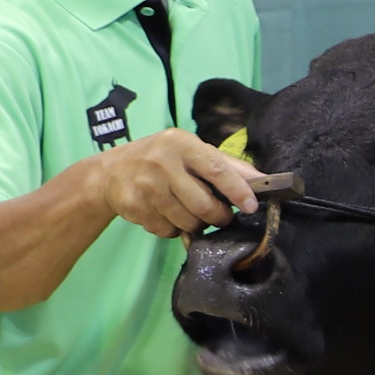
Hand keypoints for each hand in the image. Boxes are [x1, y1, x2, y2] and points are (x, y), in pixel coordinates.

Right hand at [89, 130, 260, 239]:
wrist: (110, 172)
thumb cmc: (161, 158)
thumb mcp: (191, 151)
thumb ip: (227, 165)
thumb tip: (264, 179)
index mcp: (181, 143)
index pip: (216, 169)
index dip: (237, 190)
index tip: (251, 206)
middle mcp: (161, 163)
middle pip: (203, 204)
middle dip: (219, 217)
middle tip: (222, 217)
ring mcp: (145, 186)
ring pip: (187, 222)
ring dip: (197, 225)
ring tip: (192, 213)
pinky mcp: (133, 207)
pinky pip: (167, 230)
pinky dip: (174, 229)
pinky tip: (168, 214)